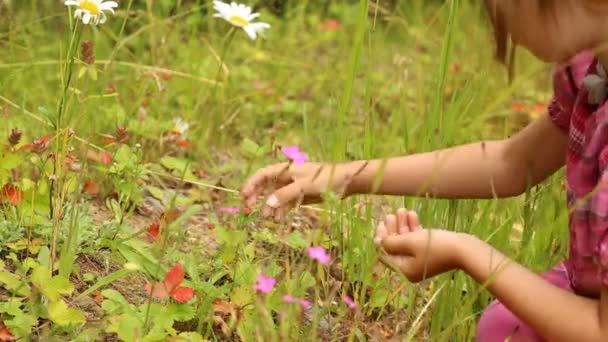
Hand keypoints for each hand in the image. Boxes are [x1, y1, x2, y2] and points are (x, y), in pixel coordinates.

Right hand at [241, 161, 364, 219]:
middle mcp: (286, 177)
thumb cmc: (323, 179)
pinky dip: (281, 210)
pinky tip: (279, 219)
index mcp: (285, 169)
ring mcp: (292, 187)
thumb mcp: (303, 187)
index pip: (262, 175)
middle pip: (265, 186)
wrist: (344, 182)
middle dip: (256, 197)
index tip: (243, 195)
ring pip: (275, 197)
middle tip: (248, 209)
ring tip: (266, 218)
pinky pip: (285, 203)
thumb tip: (267, 204)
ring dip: (269, 206)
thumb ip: (285, 195)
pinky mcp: (300, 196)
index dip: (251, 184)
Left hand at [375, 208, 465, 282]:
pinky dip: (414, 228)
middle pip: (396, 247)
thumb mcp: (410, 242)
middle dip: (393, 229)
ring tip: (402, 210)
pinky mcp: (431, 253)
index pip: (385, 255)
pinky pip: (418, 241)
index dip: (381, 239)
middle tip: (391, 214)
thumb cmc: (436, 246)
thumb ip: (391, 243)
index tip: (381, 223)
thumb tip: (378, 242)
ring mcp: (421, 261)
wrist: (466, 250)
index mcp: (404, 270)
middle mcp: (411, 268)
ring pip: (407, 241)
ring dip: (403, 225)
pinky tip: (412, 214)